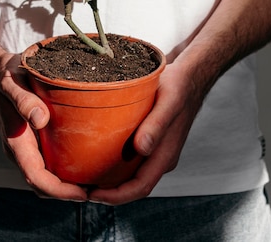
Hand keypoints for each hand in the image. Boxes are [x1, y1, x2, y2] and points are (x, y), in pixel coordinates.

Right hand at [0, 52, 87, 201]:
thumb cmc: (7, 76)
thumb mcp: (12, 82)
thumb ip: (23, 100)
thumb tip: (41, 120)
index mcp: (16, 141)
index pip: (36, 177)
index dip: (59, 190)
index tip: (83, 193)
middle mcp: (21, 149)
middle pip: (43, 184)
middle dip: (68, 193)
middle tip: (99, 190)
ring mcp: (28, 146)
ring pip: (47, 175)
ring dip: (68, 184)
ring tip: (97, 181)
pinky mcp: (35, 138)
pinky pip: (50, 161)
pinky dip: (67, 168)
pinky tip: (87, 159)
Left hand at [87, 61, 202, 204]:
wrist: (190, 75)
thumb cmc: (179, 86)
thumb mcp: (167, 102)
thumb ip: (156, 125)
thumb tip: (142, 149)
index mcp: (166, 155)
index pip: (140, 187)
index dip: (115, 196)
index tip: (92, 194)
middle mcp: (161, 156)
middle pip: (133, 185)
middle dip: (108, 192)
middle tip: (80, 188)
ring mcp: (156, 148)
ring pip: (132, 173)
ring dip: (110, 179)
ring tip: (84, 175)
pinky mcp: (150, 137)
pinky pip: (131, 158)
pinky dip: (114, 162)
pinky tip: (97, 153)